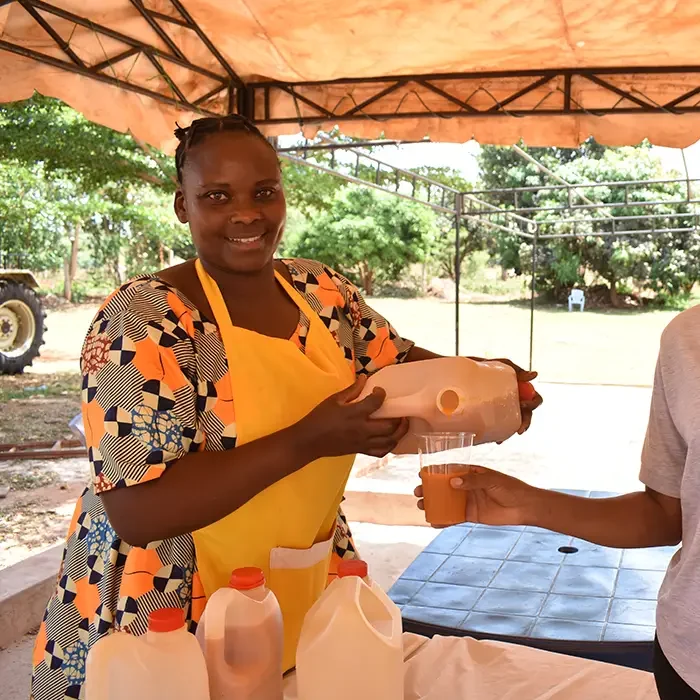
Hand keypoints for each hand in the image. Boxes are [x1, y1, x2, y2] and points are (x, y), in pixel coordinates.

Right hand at [295, 376, 408, 460]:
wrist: (310, 440)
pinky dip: (390, 446)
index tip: (379, 391)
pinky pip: (381, 452)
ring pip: (389, 441)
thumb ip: (352, 390)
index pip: (376, 402)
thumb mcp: (334, 400)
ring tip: (402, 424)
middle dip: (399, 417)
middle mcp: (362, 429)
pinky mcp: (361, 451)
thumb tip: (364, 377)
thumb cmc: (320, 417)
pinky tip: (392, 439)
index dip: (381, 394)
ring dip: (400, 432)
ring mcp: (363, 442)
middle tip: (400, 410)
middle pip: (389, 425)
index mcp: (354, 414)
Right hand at [414, 466, 540, 526]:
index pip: (449, 470)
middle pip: (443, 487)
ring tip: (422, 507)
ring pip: (446, 502)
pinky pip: (454, 517)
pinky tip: (433, 523)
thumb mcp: (491, 480)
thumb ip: (472, 481)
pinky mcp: (471, 515)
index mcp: (470, 473)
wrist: (524, 507)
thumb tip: (452, 481)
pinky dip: (444, 520)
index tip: (421, 474)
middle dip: (429, 489)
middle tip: (417, 492)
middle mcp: (466, 486)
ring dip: (433, 504)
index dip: (434, 472)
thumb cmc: (510, 488)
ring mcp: (468, 501)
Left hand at [486, 358, 542, 433]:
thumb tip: (534, 375)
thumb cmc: (488, 366)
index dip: (533, 404)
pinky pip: (501, 425)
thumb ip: (517, 371)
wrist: (467, 371)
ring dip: (512, 431)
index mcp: (523, 390)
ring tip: (505, 439)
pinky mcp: (495, 413)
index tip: (524, 405)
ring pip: (515, 422)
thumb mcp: (503, 365)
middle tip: (519, 429)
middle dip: (525, 423)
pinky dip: (500, 433)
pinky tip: (496, 439)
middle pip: (527, 415)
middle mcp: (517, 400)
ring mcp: (506, 407)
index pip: (535, 399)